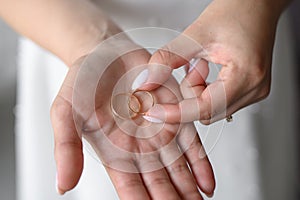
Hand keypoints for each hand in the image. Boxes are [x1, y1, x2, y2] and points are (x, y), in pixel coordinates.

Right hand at [51, 38, 214, 198]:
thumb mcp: (66, 111)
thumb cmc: (83, 81)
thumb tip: (62, 187)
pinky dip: (200, 165)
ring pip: (178, 170)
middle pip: (159, 186)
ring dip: (189, 191)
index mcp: (114, 152)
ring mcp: (159, 133)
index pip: (131, 190)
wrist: (106, 53)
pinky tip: (208, 185)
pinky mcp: (175, 115)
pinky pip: (191, 144)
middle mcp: (139, 148)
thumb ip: (66, 147)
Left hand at [140, 0, 287, 123]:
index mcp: (245, 75)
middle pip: (206, 112)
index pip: (204, 108)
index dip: (176, 113)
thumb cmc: (237, 11)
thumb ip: (167, 59)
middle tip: (191, 66)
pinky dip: (206, 90)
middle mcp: (254, 88)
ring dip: (198, 90)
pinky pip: (219, 102)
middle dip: (190, 92)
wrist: (257, 5)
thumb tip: (147, 82)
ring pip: (211, 109)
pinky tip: (207, 70)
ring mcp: (254, 91)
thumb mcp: (195, 34)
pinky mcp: (250, 89)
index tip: (155, 113)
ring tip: (202, 64)